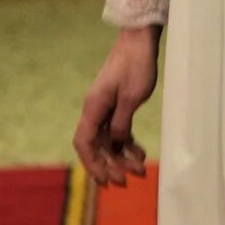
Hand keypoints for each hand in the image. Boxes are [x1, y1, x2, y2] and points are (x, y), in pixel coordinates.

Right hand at [74, 26, 159, 186]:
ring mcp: (105, 108)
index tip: (106, 180)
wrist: (139, 42)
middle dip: (110, 165)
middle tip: (127, 182)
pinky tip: (140, 153)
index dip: (93, 164)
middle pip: (98, 146)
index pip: (85, 143)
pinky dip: (128, 143)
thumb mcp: (133, 97)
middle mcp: (95, 110)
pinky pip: (118, 131)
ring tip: (140, 170)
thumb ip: (122, 122)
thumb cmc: (136, 65)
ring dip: (122, 157)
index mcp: (93, 108)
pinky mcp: (117, 105)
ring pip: (109, 140)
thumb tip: (116, 145)